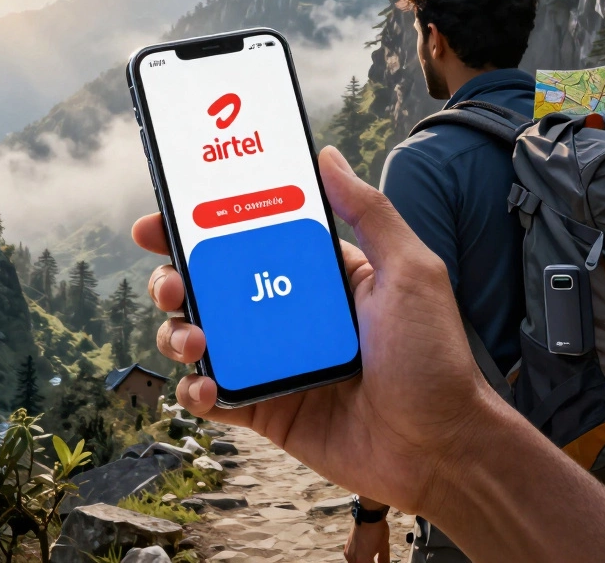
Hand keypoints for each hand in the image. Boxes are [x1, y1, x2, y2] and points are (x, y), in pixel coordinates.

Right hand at [131, 146, 490, 515]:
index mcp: (316, 276)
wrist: (440, 448)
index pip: (246, 239)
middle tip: (171, 283)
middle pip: (209, 286)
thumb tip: (329, 156)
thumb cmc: (435, 360)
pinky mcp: (265, 408)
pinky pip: (212, 396)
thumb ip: (369, 212)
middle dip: (173, 279)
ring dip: (178, 332)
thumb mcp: (410, 272)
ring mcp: (272, 363)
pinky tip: (204, 386)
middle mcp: (287, 315)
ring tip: (193, 340)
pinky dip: (193, 391)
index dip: (198, 227)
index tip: (163, 219)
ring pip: (200, 337)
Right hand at [344, 518, 391, 562]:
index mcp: (363, 561)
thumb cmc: (377, 530)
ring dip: (363, 562)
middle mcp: (353, 559)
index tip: (380, 562)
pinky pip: (351, 559)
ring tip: (371, 558)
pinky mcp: (346, 548)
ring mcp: (348, 553)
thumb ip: (384, 560)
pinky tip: (364, 554)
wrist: (368, 515)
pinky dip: (358, 559)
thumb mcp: (384, 548)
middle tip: (375, 560)